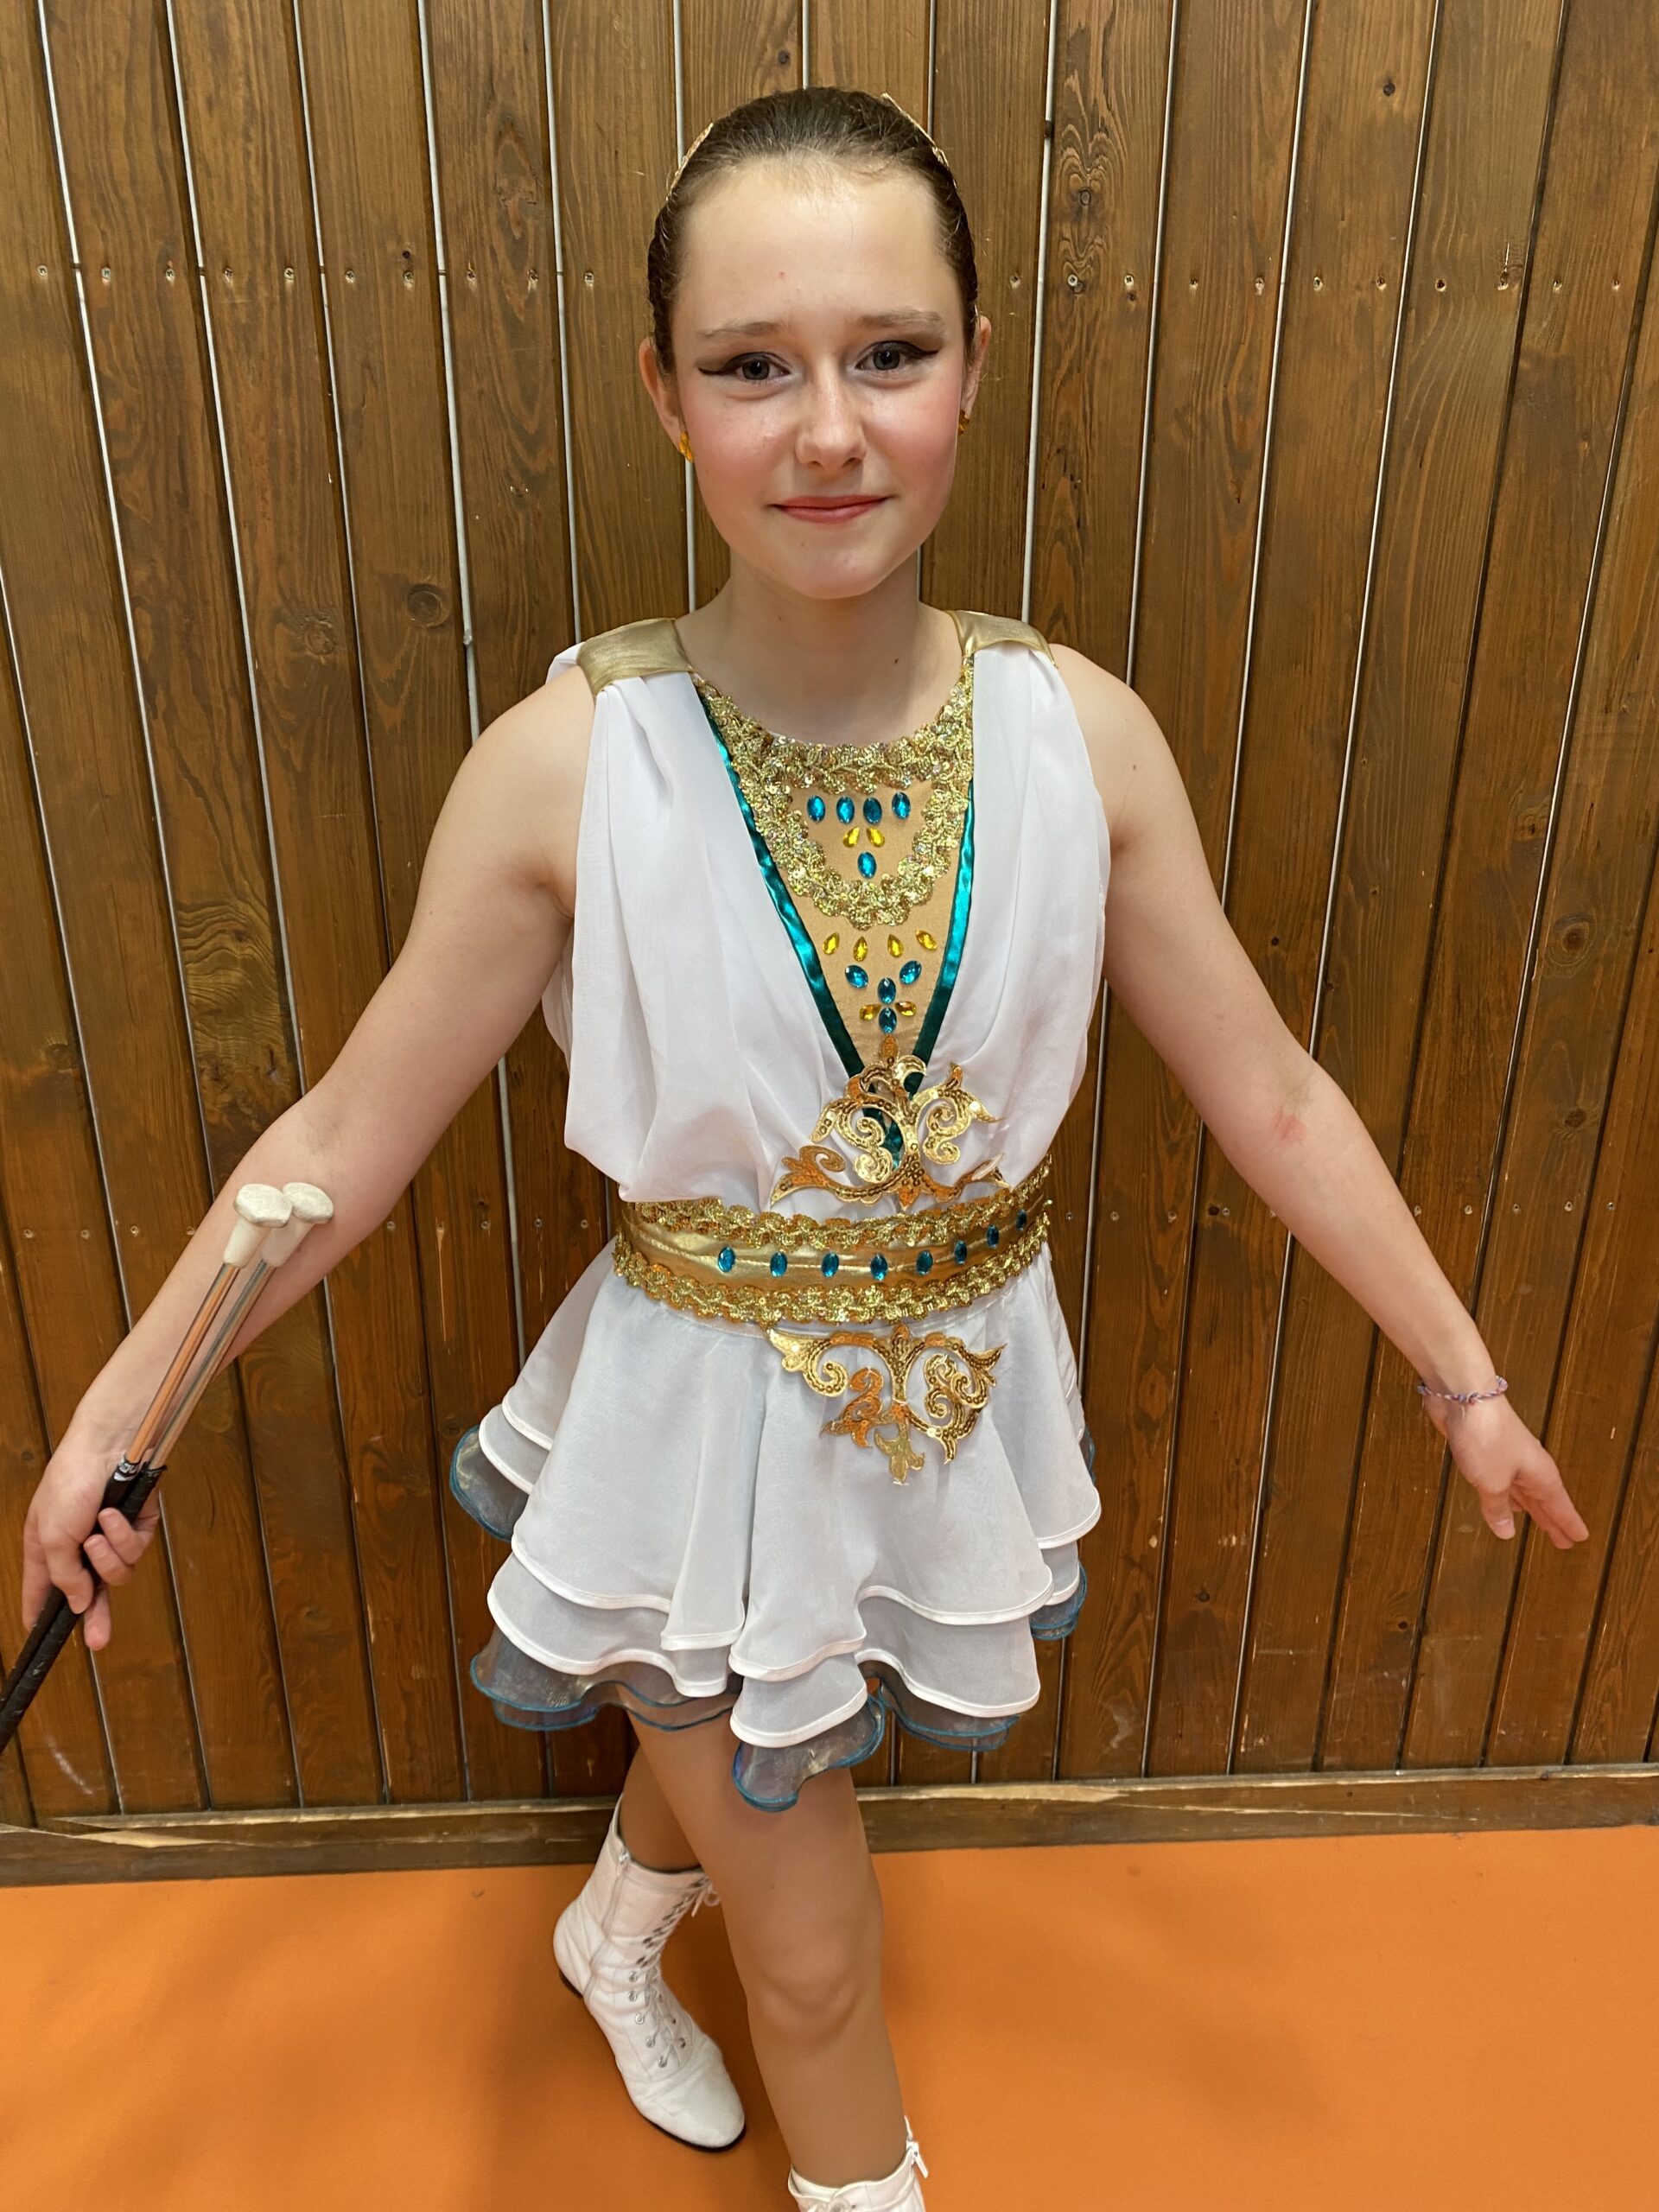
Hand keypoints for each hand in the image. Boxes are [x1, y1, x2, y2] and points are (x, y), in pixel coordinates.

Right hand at [20, 1433, 162, 1653]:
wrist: (109, 1446)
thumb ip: (64, 1575)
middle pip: (89, 1592)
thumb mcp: (51, 1535)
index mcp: (47, 1547)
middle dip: (95, 1616)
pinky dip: (122, 1534)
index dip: (40, 1612)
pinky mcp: (136, 1527)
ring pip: (116, 1573)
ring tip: (98, 1530)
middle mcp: (78, 1546)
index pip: (42, 1588)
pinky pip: (134, 1550)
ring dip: (107, 1555)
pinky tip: (114, 1514)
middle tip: (98, 1641)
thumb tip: (78, 1604)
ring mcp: (109, 1537)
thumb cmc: (69, 1483)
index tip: (41, 1637)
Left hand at [1419, 1390, 1588, 1548]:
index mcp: (1539, 1474)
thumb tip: (1506, 1532)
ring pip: (1522, 1490)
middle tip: (1563, 1540)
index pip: (1559, 1506)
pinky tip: (1500, 1500)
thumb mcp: (1492, 1483)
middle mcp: (1527, 1466)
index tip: (1580, 1538)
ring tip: (1537, 1522)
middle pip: (1543, 1499)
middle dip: (1552, 1520)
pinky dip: (1504, 1494)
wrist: (1463, 1395)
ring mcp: (1507, 1456)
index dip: (1568, 1524)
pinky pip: (1500, 1480)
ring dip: (1529, 1507)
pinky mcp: (1485, 1451)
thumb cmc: (1487, 1434)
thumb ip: (1497, 1508)